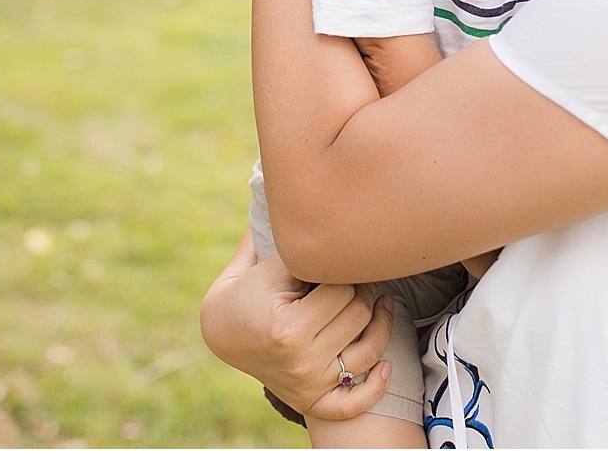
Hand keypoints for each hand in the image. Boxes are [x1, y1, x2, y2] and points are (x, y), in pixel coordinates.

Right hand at [198, 230, 396, 419]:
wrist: (220, 331)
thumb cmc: (245, 290)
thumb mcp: (266, 264)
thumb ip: (296, 243)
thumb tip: (320, 204)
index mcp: (288, 327)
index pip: (343, 290)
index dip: (351, 269)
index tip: (348, 260)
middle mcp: (300, 360)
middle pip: (359, 317)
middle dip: (365, 291)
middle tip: (360, 277)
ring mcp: (308, 384)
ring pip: (368, 352)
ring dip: (382, 326)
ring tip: (382, 304)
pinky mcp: (311, 401)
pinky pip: (353, 403)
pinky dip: (375, 387)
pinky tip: (386, 364)